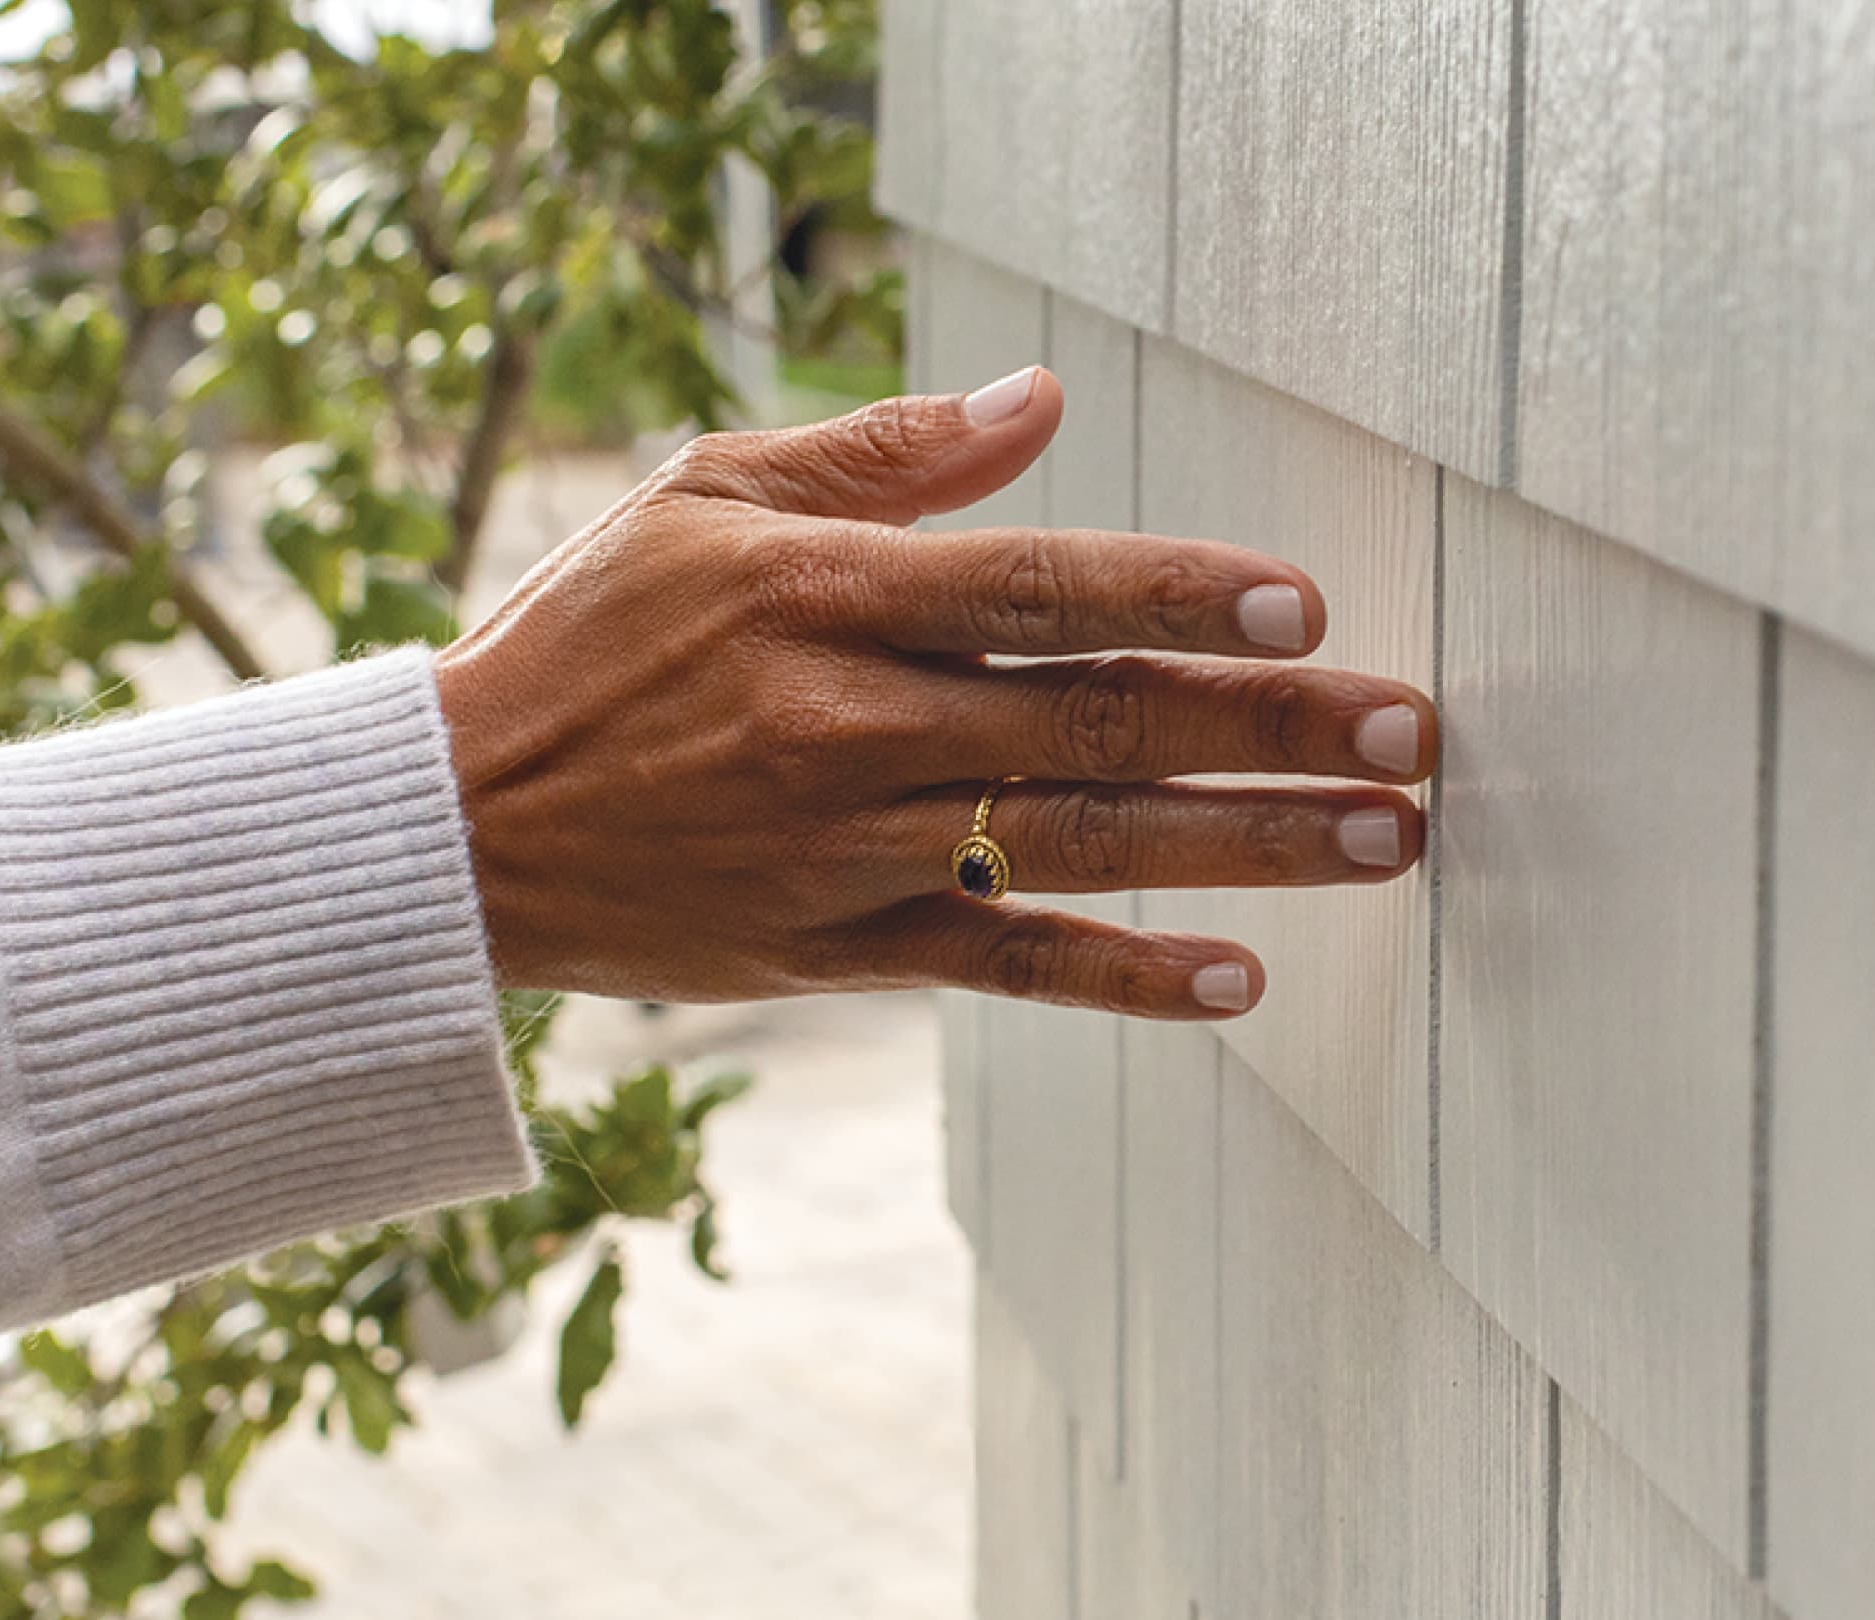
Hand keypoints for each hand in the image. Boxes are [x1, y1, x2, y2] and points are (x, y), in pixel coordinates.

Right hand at [433, 367, 1436, 1019]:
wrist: (464, 827)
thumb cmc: (585, 638)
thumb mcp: (703, 498)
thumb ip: (880, 455)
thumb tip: (1038, 399)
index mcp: (825, 596)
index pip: (1040, 585)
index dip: (1181, 592)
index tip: (1307, 602)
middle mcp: (853, 724)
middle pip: (1098, 719)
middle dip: (1271, 724)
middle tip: (1411, 730)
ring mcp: (851, 847)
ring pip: (1081, 844)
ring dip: (1246, 848)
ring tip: (1383, 839)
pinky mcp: (840, 951)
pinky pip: (1005, 966)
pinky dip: (1120, 978)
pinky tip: (1237, 988)